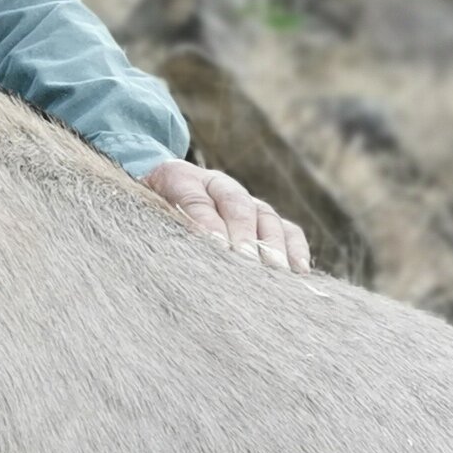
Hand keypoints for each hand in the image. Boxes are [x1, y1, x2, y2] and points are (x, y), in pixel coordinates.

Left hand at [138, 158, 312, 274]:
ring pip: (269, 220)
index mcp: (191, 180)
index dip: (209, 224)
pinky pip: (288, 231)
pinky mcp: (267, 222)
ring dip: (275, 247)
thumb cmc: (159, 203)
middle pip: (241, 209)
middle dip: (245, 238)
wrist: (168, 187)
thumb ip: (171, 217)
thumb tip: (199, 242)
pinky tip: (299, 272)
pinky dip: (296, 248)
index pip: (201, 200)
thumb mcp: (153, 205)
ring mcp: (251, 205)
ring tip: (278, 272)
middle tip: (247, 262)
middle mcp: (228, 189)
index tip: (216, 247)